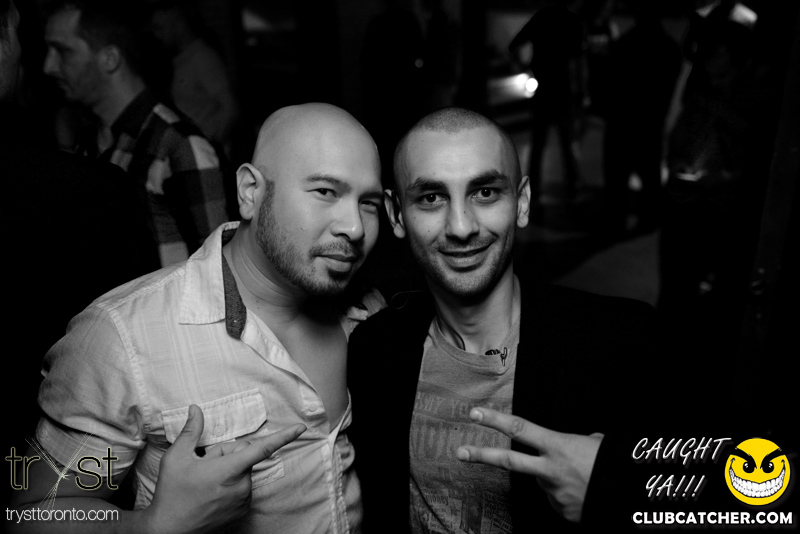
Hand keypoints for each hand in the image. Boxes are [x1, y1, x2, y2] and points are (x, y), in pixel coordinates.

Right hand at [145, 404, 304, 533]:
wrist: (169, 529)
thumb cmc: (172, 493)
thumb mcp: (177, 457)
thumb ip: (192, 430)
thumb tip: (196, 409)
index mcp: (229, 470)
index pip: (262, 449)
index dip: (284, 437)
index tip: (301, 428)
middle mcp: (242, 486)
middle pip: (244, 456)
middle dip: (227, 454)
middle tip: (204, 464)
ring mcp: (243, 500)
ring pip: (243, 472)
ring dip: (229, 470)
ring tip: (206, 481)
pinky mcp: (242, 510)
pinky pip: (243, 487)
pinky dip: (231, 485)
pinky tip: (211, 492)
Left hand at [456, 408, 601, 522]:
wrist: (630, 501)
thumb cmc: (615, 467)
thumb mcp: (598, 445)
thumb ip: (581, 443)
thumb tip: (583, 444)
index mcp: (559, 447)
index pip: (521, 429)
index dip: (496, 420)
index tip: (475, 413)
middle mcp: (550, 470)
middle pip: (508, 460)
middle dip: (481, 455)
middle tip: (460, 452)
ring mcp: (553, 493)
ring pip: (543, 480)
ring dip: (556, 477)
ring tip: (583, 477)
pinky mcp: (561, 512)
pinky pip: (558, 498)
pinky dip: (567, 494)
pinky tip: (584, 492)